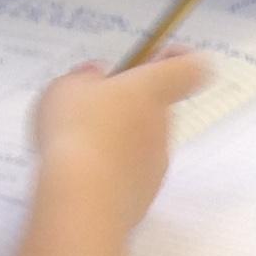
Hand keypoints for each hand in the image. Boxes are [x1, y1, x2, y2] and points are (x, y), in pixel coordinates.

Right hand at [32, 56, 207, 233]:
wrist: (84, 199)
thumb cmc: (76, 131)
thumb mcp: (65, 88)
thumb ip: (84, 79)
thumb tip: (97, 77)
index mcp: (152, 89)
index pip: (190, 66)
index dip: (181, 58)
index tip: (161, 55)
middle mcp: (164, 125)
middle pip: (158, 105)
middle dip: (130, 102)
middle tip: (93, 105)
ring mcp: (158, 162)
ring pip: (144, 140)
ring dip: (119, 137)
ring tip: (78, 141)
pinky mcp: (146, 194)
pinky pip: (131, 171)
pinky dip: (112, 167)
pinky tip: (82, 171)